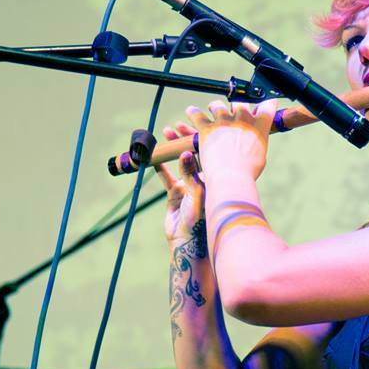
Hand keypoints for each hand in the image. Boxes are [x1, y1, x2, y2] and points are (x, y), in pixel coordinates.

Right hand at [154, 122, 206, 245]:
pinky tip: (154, 157)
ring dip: (172, 150)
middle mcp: (203, 179)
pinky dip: (160, 167)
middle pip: (193, 153)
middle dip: (183, 140)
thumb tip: (185, 153)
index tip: (188, 127)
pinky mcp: (175, 194)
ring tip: (165, 136)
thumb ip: (190, 174)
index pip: (208, 151)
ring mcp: (188, 186)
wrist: (189, 242)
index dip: (198, 137)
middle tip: (173, 128)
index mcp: (215, 177)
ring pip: (179, 162)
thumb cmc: (201, 219)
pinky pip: (166, 177)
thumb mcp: (196, 193)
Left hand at [184, 98, 278, 180]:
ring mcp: (224, 122)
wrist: (231, 177)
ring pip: (218, 105)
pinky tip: (191, 111)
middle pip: (240, 103)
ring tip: (213, 110)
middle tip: (235, 114)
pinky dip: (193, 112)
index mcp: (260, 126)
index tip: (265, 103)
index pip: (267, 105)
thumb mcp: (260, 155)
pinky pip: (197, 114)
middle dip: (238, 107)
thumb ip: (257, 141)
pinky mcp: (207, 128)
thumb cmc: (247, 171)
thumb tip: (253, 138)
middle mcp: (243, 119)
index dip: (267, 103)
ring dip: (216, 108)